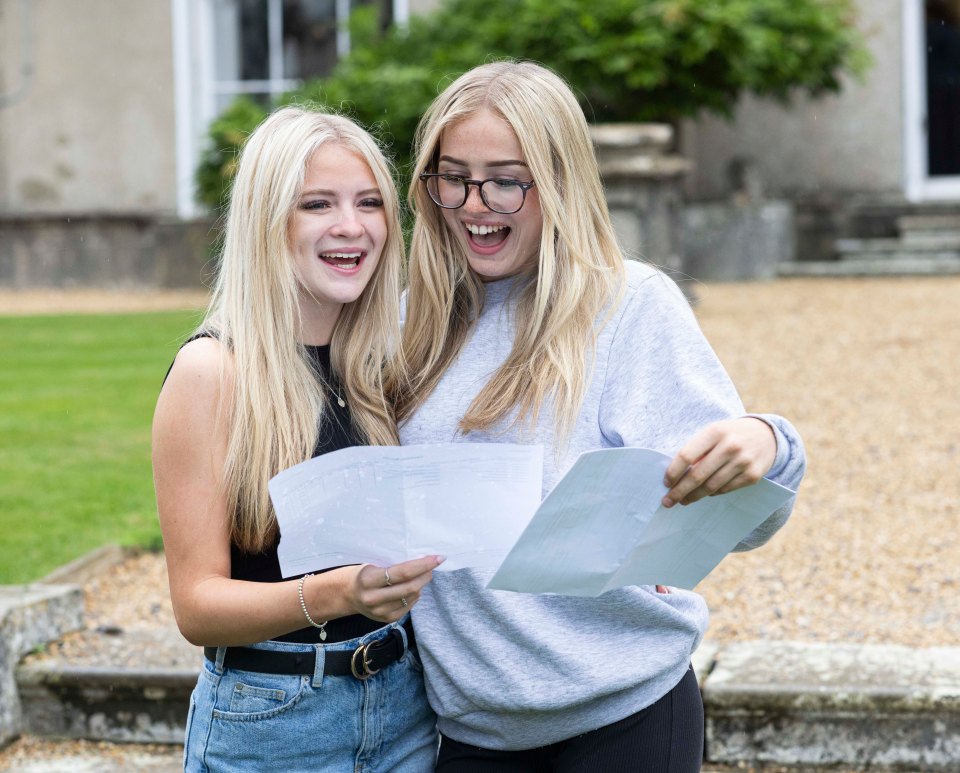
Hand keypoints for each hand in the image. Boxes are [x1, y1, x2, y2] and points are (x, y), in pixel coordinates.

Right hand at [345, 554, 444, 621]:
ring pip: (412, 597)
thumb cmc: (363, 574)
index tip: (438, 558)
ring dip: (422, 584)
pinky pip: (409, 605)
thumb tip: (422, 560)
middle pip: (410, 587)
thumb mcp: (372, 565)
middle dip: (426, 574)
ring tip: (422, 574)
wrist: (347, 595)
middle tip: (433, 564)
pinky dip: (415, 594)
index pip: (403, 572)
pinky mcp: (387, 619)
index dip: (423, 565)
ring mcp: (380, 612)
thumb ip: (393, 565)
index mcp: (368, 580)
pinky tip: (412, 587)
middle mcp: (374, 598)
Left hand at [661, 418, 775, 507]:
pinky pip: (725, 490)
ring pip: (711, 486)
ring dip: (694, 496)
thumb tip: (676, 476)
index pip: (687, 455)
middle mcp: (730, 446)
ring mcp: (743, 462)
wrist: (766, 436)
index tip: (666, 482)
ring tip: (683, 500)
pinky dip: (712, 494)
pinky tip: (704, 494)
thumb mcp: (713, 432)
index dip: (673, 471)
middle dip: (680, 491)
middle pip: (697, 475)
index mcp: (715, 431)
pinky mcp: (753, 476)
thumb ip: (697, 449)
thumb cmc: (730, 435)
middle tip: (668, 501)